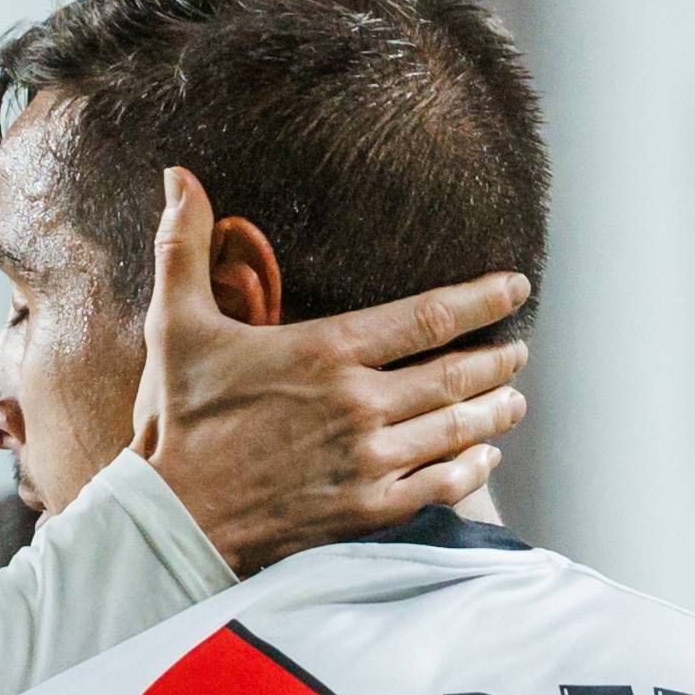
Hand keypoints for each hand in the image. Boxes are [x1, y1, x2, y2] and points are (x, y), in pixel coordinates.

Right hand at [135, 167, 528, 572]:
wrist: (174, 519)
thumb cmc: (177, 420)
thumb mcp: (176, 325)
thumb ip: (184, 245)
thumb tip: (176, 175)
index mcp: (328, 351)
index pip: (429, 316)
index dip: (482, 298)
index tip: (515, 287)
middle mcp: (360, 404)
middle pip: (455, 374)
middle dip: (497, 360)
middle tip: (520, 351)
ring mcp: (368, 460)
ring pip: (457, 430)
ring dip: (494, 413)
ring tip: (515, 401)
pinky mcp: (365, 510)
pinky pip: (438, 487)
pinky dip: (470, 471)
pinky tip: (484, 460)